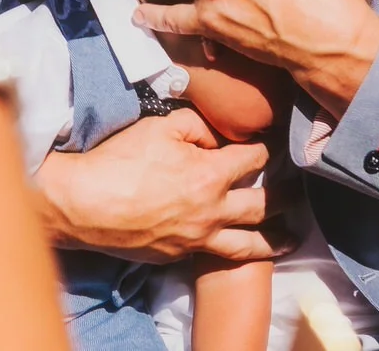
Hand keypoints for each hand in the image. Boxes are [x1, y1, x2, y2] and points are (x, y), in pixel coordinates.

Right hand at [33, 112, 288, 263]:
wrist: (84, 204)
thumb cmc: (118, 161)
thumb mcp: (158, 126)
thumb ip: (194, 124)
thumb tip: (212, 135)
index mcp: (211, 175)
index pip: (254, 160)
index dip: (264, 150)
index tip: (269, 147)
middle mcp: (213, 211)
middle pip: (263, 206)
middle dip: (283, 196)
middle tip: (294, 192)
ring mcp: (197, 238)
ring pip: (250, 245)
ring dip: (276, 239)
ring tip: (291, 237)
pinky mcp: (179, 255)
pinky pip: (217, 255)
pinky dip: (236, 251)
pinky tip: (240, 248)